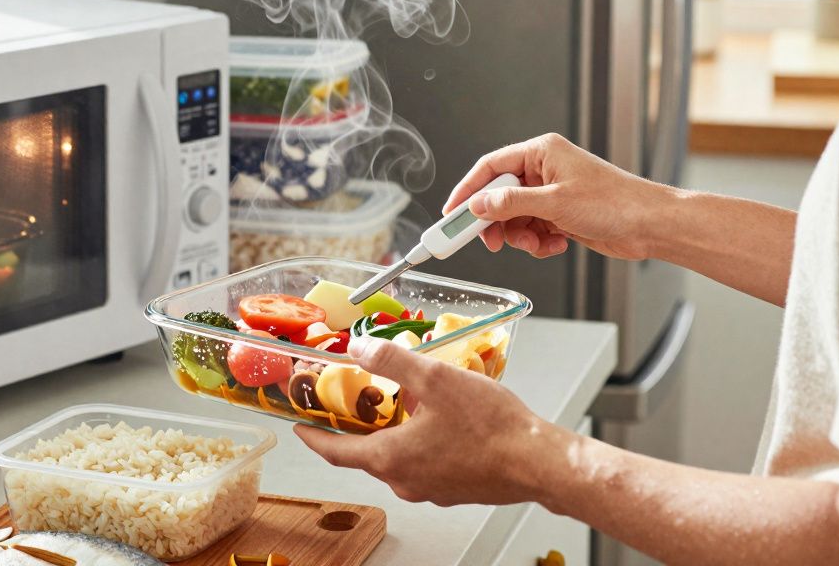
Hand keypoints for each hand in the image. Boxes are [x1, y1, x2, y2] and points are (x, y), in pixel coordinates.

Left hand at [294, 336, 573, 506]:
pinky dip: (419, 440)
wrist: (538, 462)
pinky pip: (425, 462)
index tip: (300, 427)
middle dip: (358, 425)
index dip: (313, 436)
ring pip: (398, 456)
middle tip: (353, 400)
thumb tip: (358, 349)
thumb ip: (391, 361)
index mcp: (390, 458)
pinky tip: (438, 417)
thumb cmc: (491, 428)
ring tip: (403, 399)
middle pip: (366, 452)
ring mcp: (431, 488)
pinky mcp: (454, 487)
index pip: (334, 451)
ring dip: (393, 430)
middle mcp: (405, 480)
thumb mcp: (434, 378)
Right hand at [445, 132, 669, 260]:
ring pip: (515, 217)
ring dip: (521, 236)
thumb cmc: (615, 202)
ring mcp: (552, 192)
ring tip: (537, 244)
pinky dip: (538, 242)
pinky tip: (556, 244)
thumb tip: (477, 206)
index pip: (490, 167)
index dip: (468, 191)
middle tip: (490, 242)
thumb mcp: (554, 203)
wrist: (650, 225)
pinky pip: (533, 229)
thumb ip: (511, 203)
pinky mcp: (561, 214)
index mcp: (542, 152)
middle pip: (499, 195)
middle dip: (497, 222)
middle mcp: (545, 169)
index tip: (451, 213)